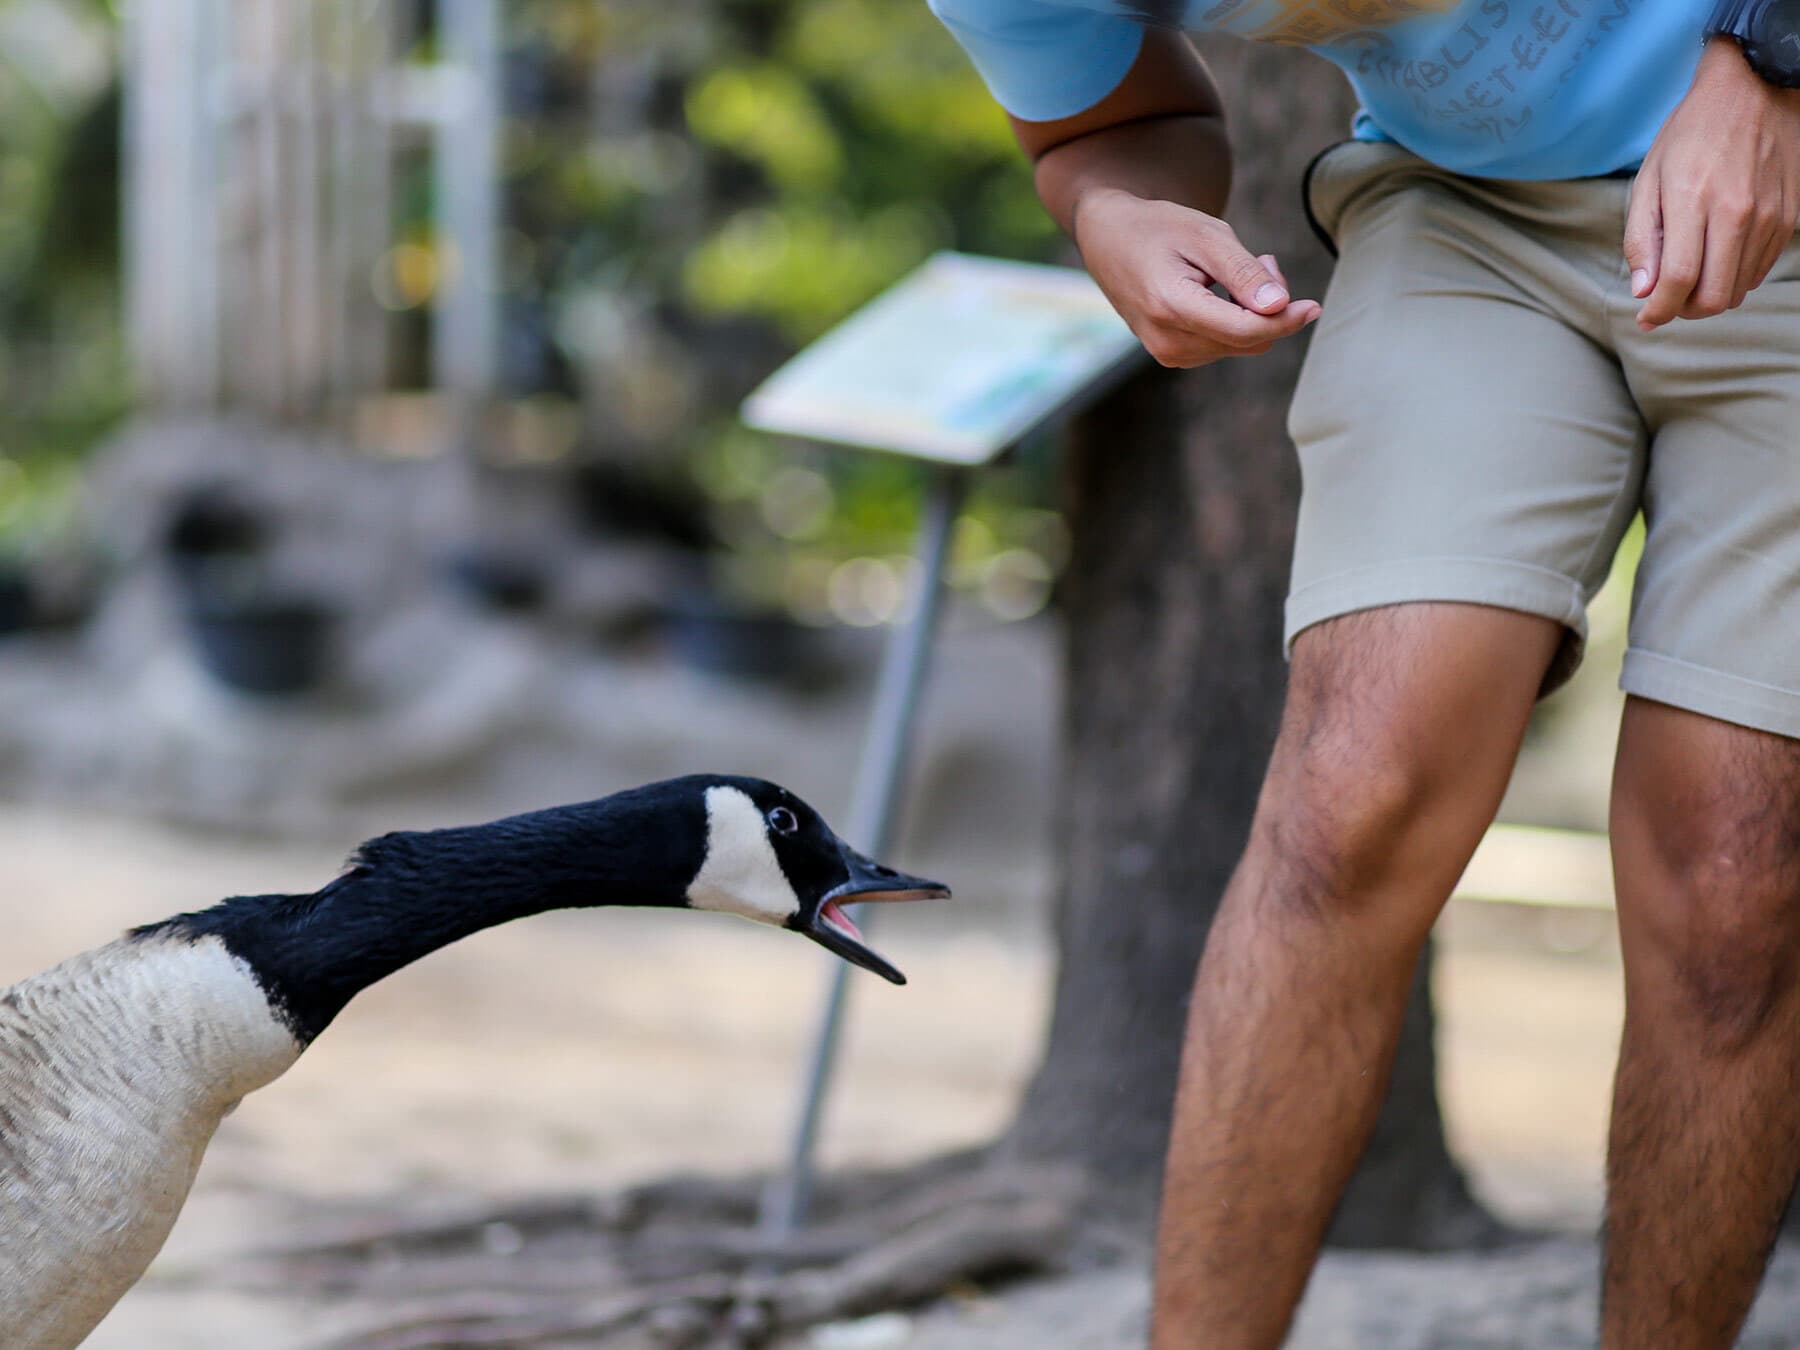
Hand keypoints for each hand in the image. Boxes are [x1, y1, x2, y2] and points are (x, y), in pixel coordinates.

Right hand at [1071, 188, 1319, 366]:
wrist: (1108, 238)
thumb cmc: (1158, 228)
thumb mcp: (1206, 236)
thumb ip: (1243, 274)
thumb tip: (1279, 307)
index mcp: (1172, 308)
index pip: (1246, 331)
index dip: (1285, 320)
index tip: (1313, 305)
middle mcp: (1168, 341)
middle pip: (1248, 341)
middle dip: (1269, 307)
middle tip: (1263, 260)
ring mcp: (1167, 353)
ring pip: (1239, 345)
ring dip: (1252, 311)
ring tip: (1235, 269)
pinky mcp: (1170, 355)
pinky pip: (1223, 345)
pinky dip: (1236, 319)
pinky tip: (1222, 289)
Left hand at [1626, 37, 1799, 331]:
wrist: (1754, 89)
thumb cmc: (1690, 134)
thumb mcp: (1649, 179)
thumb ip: (1641, 239)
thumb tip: (1643, 292)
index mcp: (1693, 200)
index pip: (1679, 280)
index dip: (1659, 310)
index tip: (1646, 318)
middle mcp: (1737, 212)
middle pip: (1714, 297)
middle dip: (1684, 311)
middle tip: (1668, 301)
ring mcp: (1768, 215)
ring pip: (1739, 290)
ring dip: (1710, 297)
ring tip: (1691, 277)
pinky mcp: (1788, 217)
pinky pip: (1759, 270)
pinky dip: (1734, 278)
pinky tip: (1717, 258)